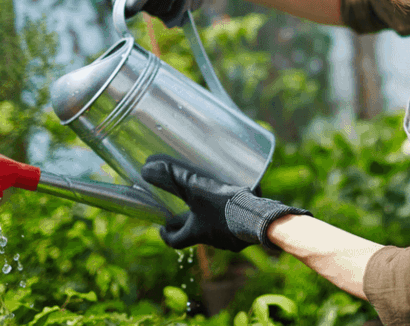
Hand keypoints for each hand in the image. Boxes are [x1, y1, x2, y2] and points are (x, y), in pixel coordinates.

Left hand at [140, 154, 309, 251]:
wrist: (263, 219)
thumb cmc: (226, 207)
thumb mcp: (196, 188)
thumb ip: (173, 178)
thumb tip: (146, 168)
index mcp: (198, 233)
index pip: (176, 241)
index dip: (167, 234)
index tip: (162, 227)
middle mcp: (214, 239)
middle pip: (196, 233)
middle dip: (189, 220)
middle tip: (185, 207)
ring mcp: (233, 237)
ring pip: (217, 228)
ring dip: (211, 217)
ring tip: (213, 198)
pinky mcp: (249, 230)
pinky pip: (236, 224)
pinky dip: (232, 214)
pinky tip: (238, 199)